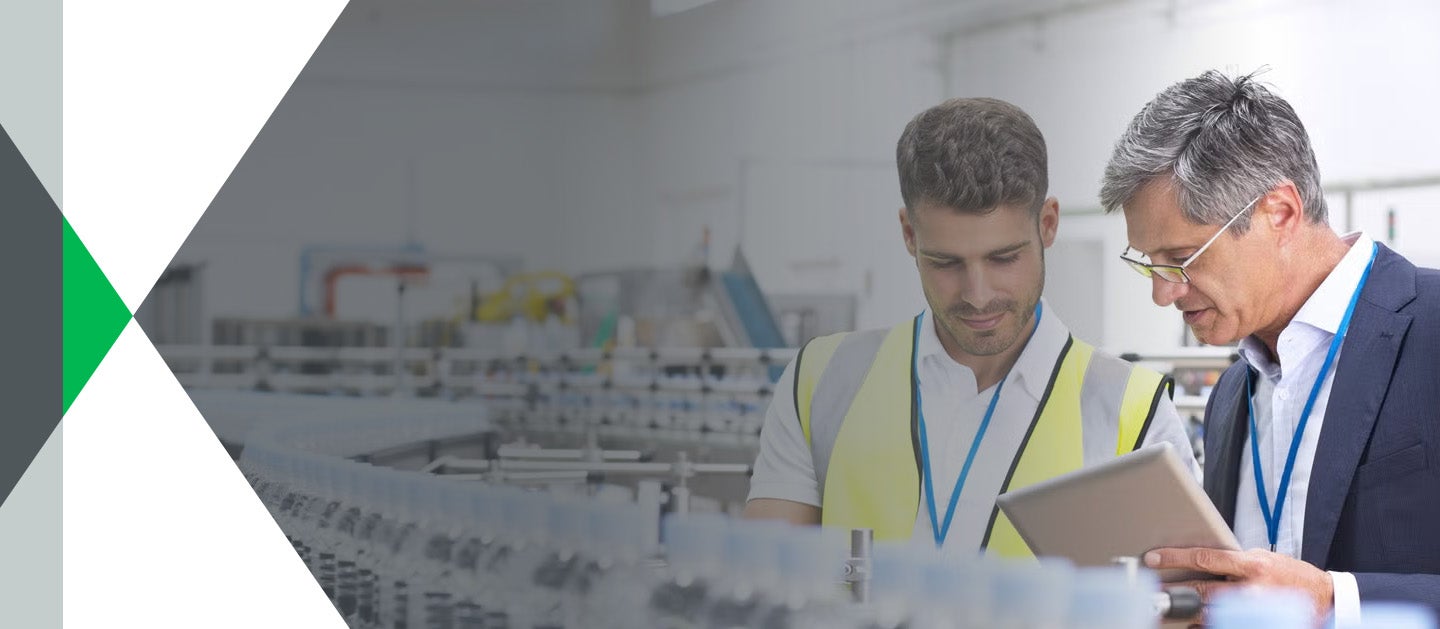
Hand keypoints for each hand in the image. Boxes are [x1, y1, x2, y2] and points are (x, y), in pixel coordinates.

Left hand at [1146, 547, 1332, 621]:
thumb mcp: (1260, 558)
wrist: (1321, 596)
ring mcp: (1253, 611)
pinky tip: (1190, 620)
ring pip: (1208, 613)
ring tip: (1166, 607)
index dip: (1176, 558)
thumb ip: (1231, 561)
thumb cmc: (1287, 573)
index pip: (1205, 558)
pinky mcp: (1254, 623)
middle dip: (1174, 590)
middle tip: (1151, 589)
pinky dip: (1203, 622)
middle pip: (1202, 590)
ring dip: (1185, 610)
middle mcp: (1251, 589)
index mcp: (1251, 565)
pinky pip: (1220, 625)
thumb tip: (1196, 560)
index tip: (1153, 558)